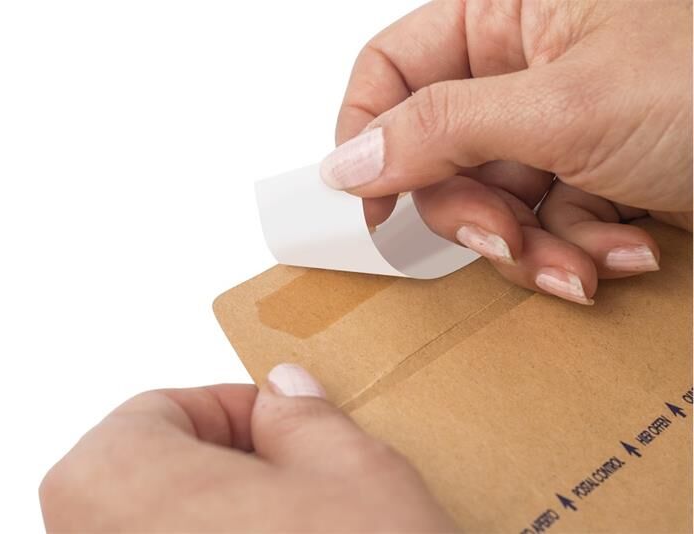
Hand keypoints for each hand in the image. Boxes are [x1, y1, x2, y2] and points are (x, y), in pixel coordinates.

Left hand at [40, 364, 455, 532]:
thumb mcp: (352, 473)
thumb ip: (303, 417)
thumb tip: (285, 392)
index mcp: (112, 480)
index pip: (160, 411)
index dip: (235, 411)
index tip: (284, 430)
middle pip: (153, 481)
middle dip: (229, 476)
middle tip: (299, 490)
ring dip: (224, 531)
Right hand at [320, 0, 691, 305]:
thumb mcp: (565, 105)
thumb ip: (440, 130)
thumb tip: (348, 159)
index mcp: (506, 12)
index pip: (392, 69)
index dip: (368, 134)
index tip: (368, 201)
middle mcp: (524, 64)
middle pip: (439, 151)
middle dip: (473, 211)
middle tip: (502, 240)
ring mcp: (558, 122)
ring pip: (492, 200)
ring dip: (532, 245)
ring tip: (584, 263)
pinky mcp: (591, 171)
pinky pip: (544, 221)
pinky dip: (577, 247)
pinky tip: (626, 251)